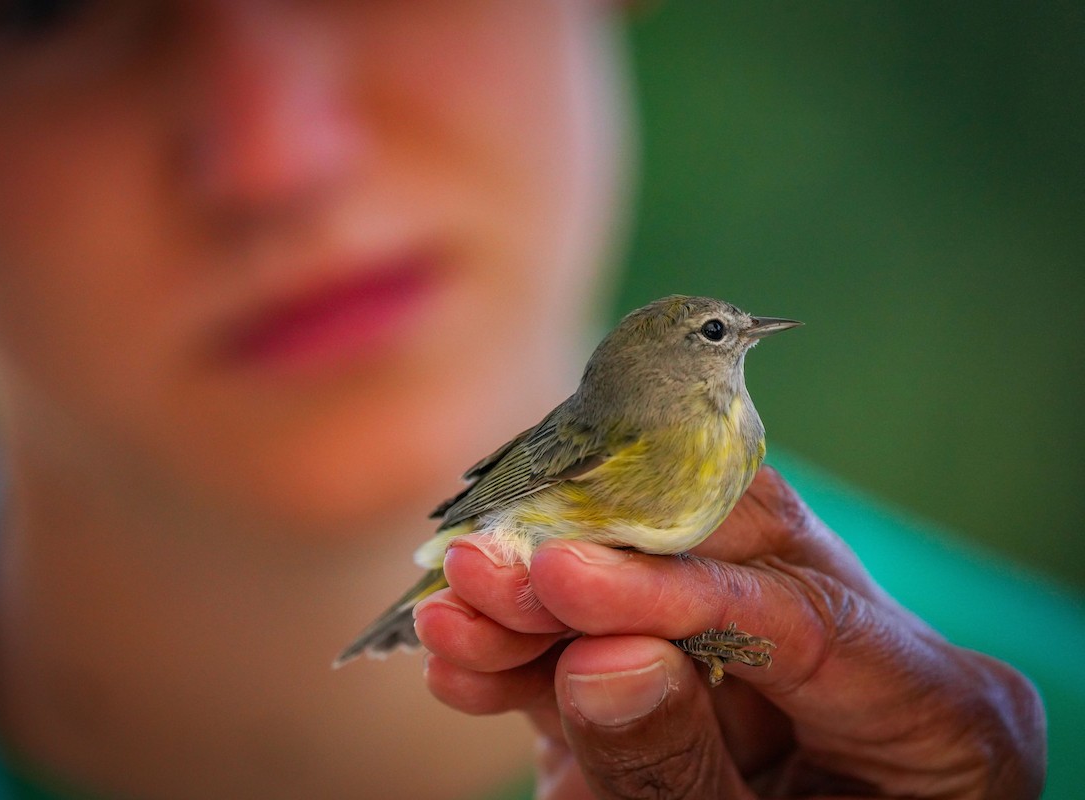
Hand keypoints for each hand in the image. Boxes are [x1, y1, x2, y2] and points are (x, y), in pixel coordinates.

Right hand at [414, 467, 1045, 798]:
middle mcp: (855, 654)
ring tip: (451, 605)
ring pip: (648, 573)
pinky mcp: (681, 678)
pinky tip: (459, 656)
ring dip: (538, 598)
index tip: (560, 576)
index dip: (670, 588)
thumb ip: (681, 772)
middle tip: (490, 562)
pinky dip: (526, 652)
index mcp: (936, 712)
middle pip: (729, 547)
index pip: (804, 609)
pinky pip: (601, 641)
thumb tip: (601, 656)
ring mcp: (764, 658)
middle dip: (592, 556)